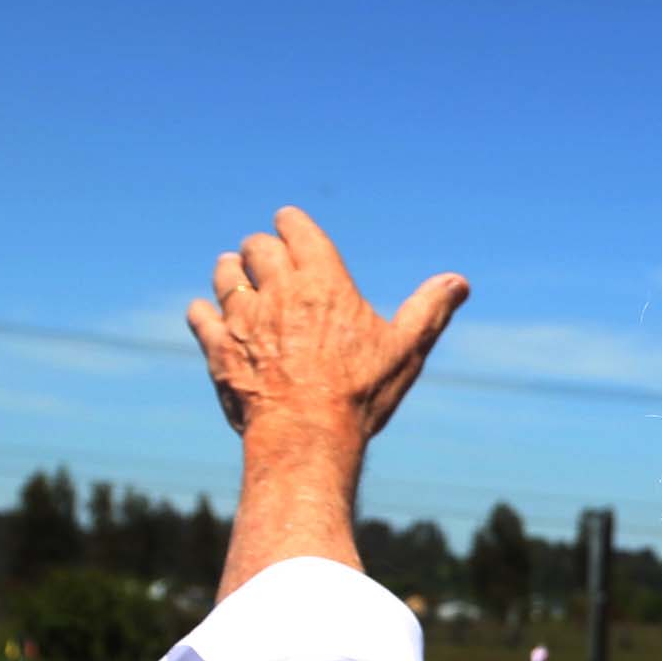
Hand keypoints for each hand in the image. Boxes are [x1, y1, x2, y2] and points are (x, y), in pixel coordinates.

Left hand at [187, 208, 467, 447]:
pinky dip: (205, 313)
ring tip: (236, 277)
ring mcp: (243, 316)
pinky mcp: (219, 347)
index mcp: (322, 279)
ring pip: (225, 274)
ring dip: (230, 272)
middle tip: (265, 259)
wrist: (307, 435)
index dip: (291, 225)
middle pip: (256, 246)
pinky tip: (211, 317)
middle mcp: (277, 288)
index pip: (295, 227)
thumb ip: (429, 311)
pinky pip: (202, 315)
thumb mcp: (404, 350)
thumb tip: (459, 282)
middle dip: (261, 249)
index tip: (289, 227)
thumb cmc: (360, 393)